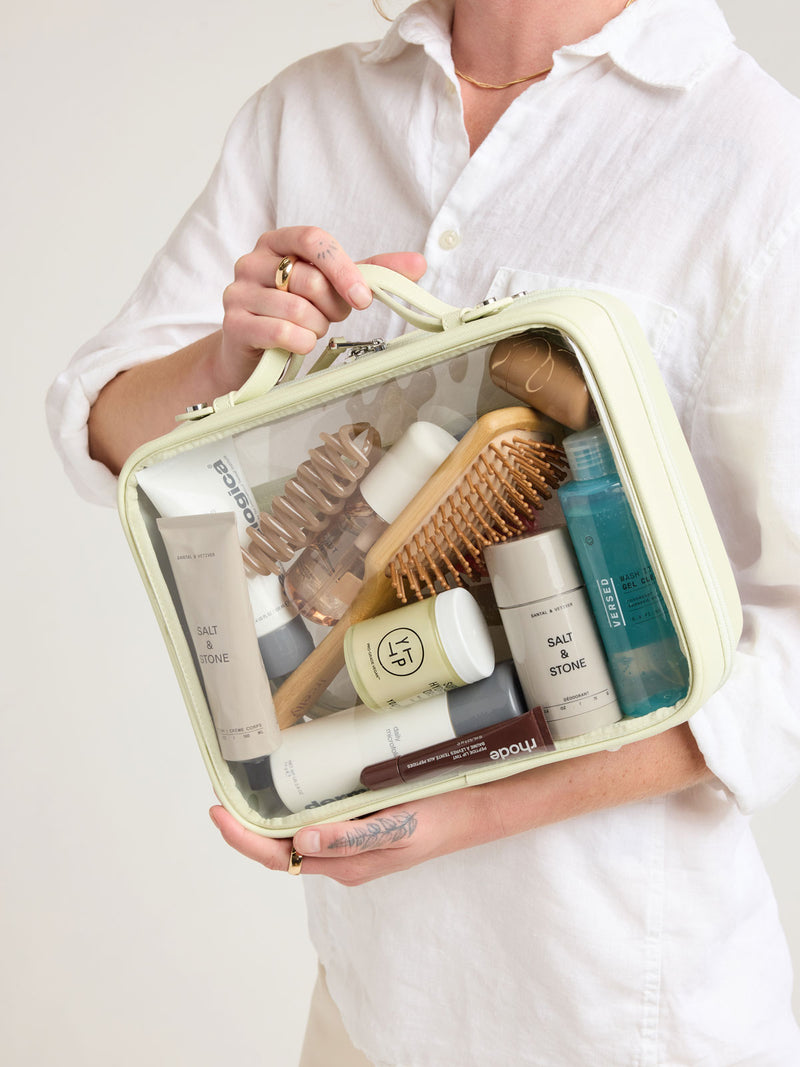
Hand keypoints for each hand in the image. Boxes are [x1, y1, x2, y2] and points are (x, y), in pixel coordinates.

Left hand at [209, 785, 497, 885]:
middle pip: (278, 848)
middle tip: (221, 792)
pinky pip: (317, 822)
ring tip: (244, 787)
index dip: (242, 838)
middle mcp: (341, 858)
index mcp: (345, 864)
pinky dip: (293, 807)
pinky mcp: (361, 826)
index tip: (217, 811)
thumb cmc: (440, 817)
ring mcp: (350, 844)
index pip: (277, 857)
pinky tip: (288, 786)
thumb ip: (351, 837)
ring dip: (266, 817)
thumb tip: (300, 842)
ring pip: (295, 836)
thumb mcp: (398, 827)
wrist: (476, 810)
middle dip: (244, 826)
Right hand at [217, 226, 426, 390]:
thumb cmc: (295, 314)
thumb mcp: (332, 289)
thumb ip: (370, 273)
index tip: (363, 298)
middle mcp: (252, 261)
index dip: (342, 268)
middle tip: (327, 318)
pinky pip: (282, 333)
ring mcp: (238, 292)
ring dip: (315, 329)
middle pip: (310, 280)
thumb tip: (419, 264)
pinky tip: (296, 345)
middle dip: (331, 308)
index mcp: (277, 243)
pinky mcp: (233, 324)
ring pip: (298, 310)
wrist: (252, 353)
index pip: (313, 239)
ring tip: (307, 330)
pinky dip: (300, 344)